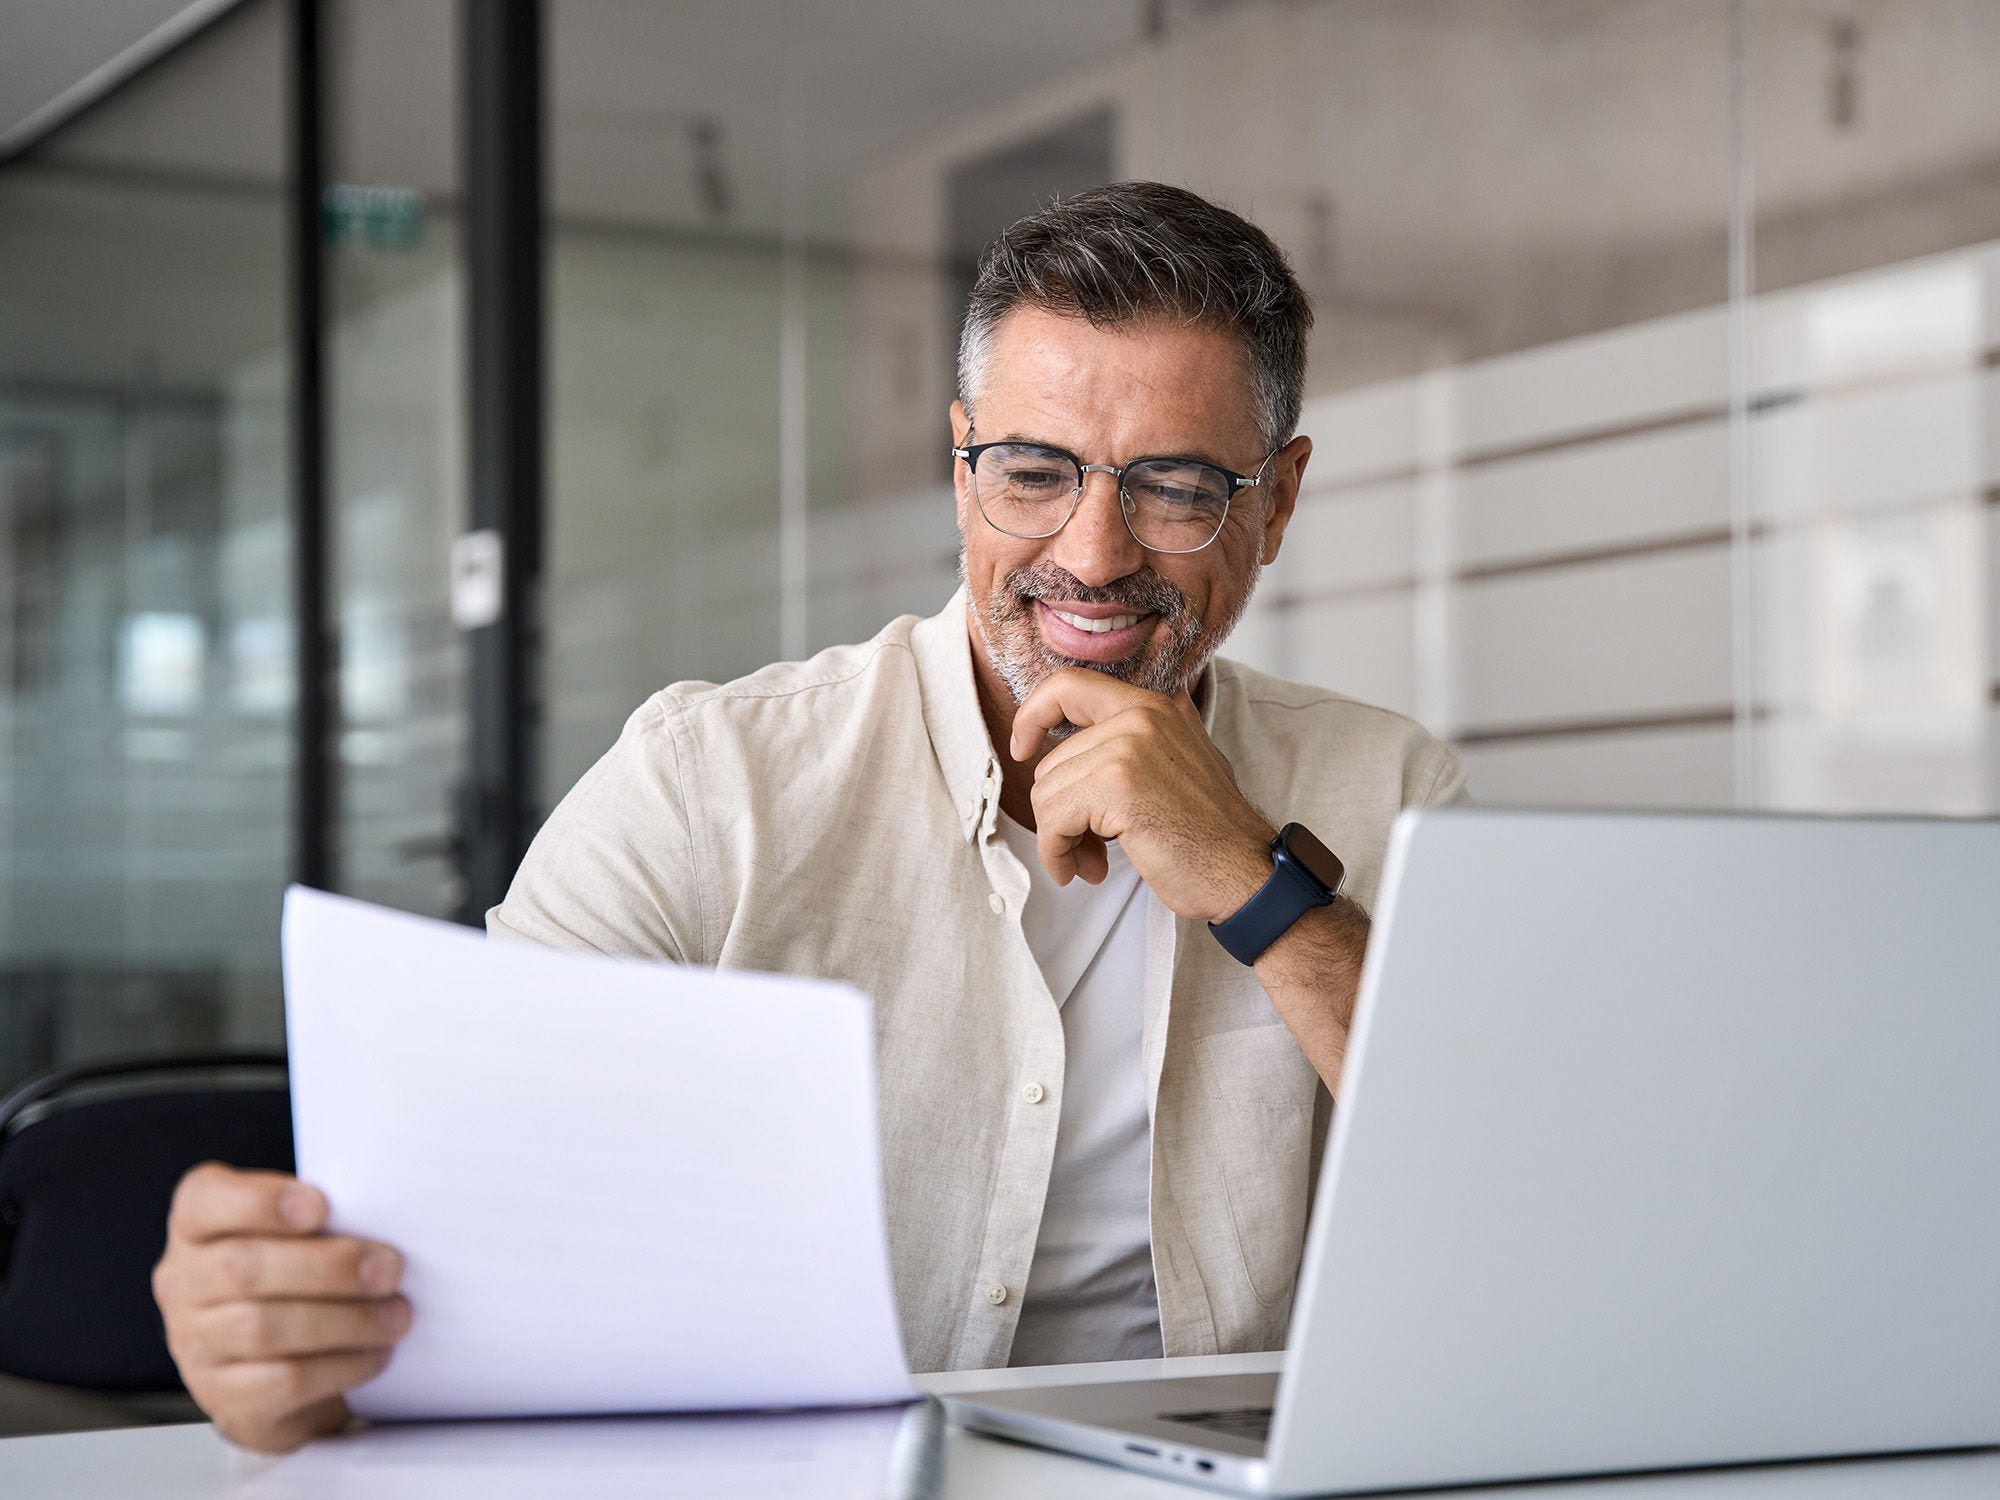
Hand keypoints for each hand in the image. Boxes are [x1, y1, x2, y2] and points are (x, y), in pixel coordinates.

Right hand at [152, 1163, 409, 1452]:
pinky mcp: (226, 1398)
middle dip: (328, 1267)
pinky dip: (340, 1366)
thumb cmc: (298, 1277)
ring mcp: (197, 1346)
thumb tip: (381, 1212)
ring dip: (345, 1320)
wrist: (283, 1365)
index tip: (322, 1206)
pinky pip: (282, 1383)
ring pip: (264, 1329)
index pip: (204, 1202)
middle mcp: (185, 1284)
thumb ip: (322, 1217)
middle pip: (241, 1270)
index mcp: (197, 1227)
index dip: (259, 1202)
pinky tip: (376, 1354)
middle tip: (389, 1269)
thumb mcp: (298, 1233)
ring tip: (396, 1315)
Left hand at [1010, 668, 1274, 922]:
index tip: (1023, 749)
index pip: (1067, 685)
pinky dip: (1057, 853)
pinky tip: (1086, 871)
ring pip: (1046, 793)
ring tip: (1092, 861)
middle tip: (1087, 845)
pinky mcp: (1117, 787)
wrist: (1246, 871)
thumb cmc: (1210, 831)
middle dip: (1059, 812)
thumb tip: (1076, 742)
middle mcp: (1139, 715)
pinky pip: (1053, 820)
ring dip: (1060, 839)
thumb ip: (1138, 739)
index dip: (1032, 715)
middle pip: (1051, 761)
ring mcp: (1128, 747)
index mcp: (1151, 705)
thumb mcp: (1180, 761)